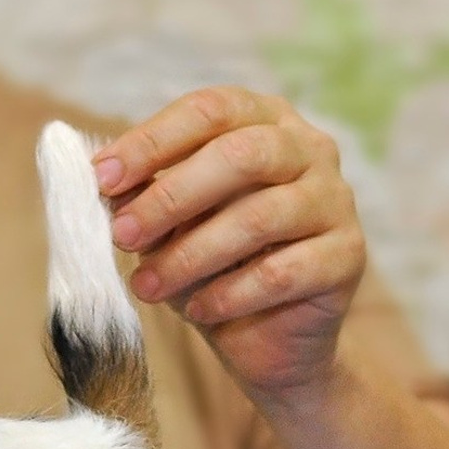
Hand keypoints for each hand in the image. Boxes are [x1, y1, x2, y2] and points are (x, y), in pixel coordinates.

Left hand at [93, 87, 366, 401]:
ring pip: (258, 217)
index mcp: (263, 120)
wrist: (267, 338)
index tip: (101, 179)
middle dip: (171, 197)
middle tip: (122, 235)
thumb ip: (145, 197)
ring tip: (147, 286)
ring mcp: (335, 200)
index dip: (152, 141)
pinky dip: (229, 293)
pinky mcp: (347, 255)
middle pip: (240, 155)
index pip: (209, 111)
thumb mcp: (169, 226)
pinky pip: (282, 272)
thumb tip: (104, 181)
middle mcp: (309, 148)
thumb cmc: (212, 265)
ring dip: (190, 255)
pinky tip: (197, 310)